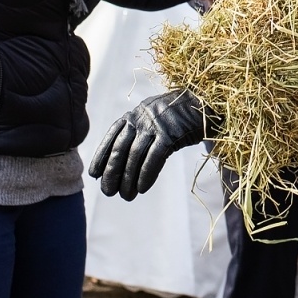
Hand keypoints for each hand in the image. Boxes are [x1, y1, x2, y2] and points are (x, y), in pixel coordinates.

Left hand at [89, 90, 213, 200]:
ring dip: (128, 179)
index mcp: (133, 115)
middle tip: (108, 192)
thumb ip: (137, 134)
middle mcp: (140, 118)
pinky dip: (146, 174)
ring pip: (135, 156)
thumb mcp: (152, 119)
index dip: (100, 156)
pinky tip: (142, 188)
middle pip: (120, 149)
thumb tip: (121, 162)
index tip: (94, 175)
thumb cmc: (176, 116)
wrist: (203, 102)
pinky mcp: (171, 133)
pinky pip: (154, 157)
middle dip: (112, 172)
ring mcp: (155, 125)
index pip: (111, 136)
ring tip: (126, 196)